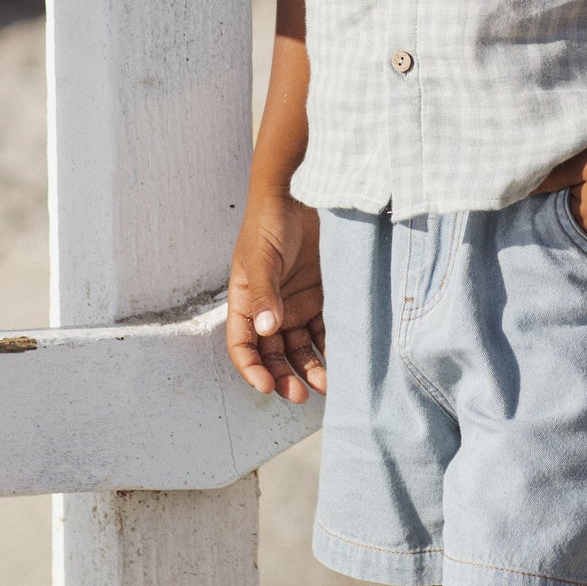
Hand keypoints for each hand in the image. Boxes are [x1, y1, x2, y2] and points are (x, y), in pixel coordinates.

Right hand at [226, 193, 325, 399]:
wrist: (304, 191)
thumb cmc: (270, 220)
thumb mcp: (262, 257)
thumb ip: (264, 293)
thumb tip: (266, 330)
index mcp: (247, 301)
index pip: (243, 345)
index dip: (251, 368)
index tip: (265, 386)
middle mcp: (270, 308)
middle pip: (273, 353)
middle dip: (284, 375)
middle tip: (299, 394)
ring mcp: (296, 303)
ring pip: (301, 347)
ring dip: (311, 368)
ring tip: (327, 385)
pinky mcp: (322, 296)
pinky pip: (325, 330)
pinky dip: (331, 347)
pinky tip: (343, 360)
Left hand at [531, 140, 586, 281]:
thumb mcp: (586, 161)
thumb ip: (554, 176)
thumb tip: (524, 190)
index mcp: (582, 221)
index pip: (554, 236)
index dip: (543, 234)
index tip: (532, 237)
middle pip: (574, 254)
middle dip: (562, 254)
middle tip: (546, 260)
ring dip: (584, 268)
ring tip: (571, 273)